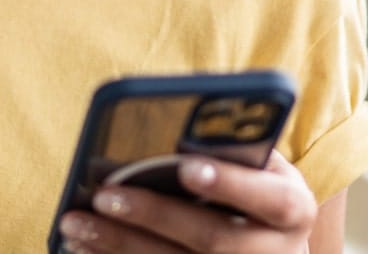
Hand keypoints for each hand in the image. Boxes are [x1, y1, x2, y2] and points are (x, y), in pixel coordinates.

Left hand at [56, 152, 316, 252]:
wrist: (272, 253)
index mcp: (293, 211)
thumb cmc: (255, 194)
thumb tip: (174, 126)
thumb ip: (232, 150)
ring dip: (120, 245)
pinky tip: (83, 247)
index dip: (230, 183)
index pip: (269, 199)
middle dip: (155, 216)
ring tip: (74, 222)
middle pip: (214, 241)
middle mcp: (275, 253)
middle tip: (104, 196)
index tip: (187, 167)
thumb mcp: (261, 171)